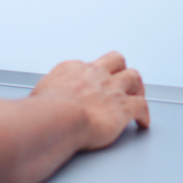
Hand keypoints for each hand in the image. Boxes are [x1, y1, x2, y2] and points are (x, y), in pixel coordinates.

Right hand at [30, 51, 149, 149]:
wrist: (58, 116)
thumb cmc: (45, 108)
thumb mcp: (39, 93)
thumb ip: (45, 94)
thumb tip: (38, 102)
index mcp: (73, 69)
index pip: (88, 66)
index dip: (93, 76)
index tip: (93, 84)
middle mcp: (95, 74)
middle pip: (116, 60)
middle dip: (120, 69)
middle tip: (122, 80)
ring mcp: (112, 89)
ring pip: (134, 78)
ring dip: (137, 87)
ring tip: (137, 96)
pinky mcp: (124, 107)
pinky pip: (142, 107)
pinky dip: (144, 114)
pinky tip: (143, 122)